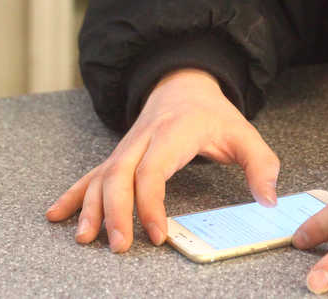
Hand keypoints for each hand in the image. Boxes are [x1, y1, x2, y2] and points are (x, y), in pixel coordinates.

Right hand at [45, 68, 279, 251]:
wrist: (184, 82)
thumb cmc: (213, 113)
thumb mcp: (244, 132)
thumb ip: (261, 165)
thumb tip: (270, 201)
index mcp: (173, 133)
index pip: (152, 170)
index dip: (150, 204)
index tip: (158, 234)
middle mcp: (143, 139)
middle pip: (119, 175)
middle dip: (115, 212)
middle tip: (119, 246)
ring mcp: (126, 147)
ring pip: (100, 176)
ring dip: (89, 208)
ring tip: (84, 239)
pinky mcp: (117, 155)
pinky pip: (91, 175)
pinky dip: (73, 195)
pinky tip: (56, 215)